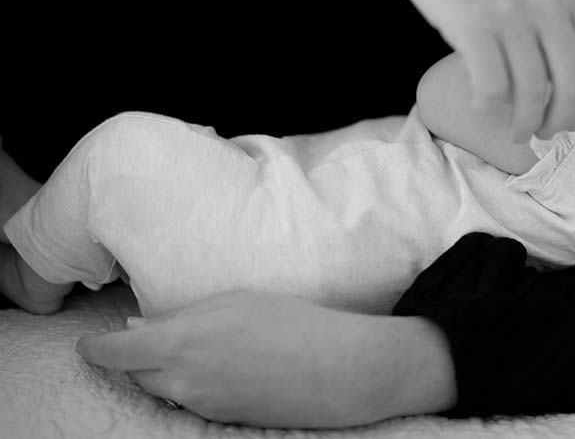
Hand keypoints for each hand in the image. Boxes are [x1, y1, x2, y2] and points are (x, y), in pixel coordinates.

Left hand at [75, 291, 455, 428]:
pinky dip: (189, 383)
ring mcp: (202, 405)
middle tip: (145, 336)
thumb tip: (138, 328)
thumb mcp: (235, 302)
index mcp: (181, 343)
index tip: (88, 343)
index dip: (95, 348)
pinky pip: (189, 401)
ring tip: (190, 348)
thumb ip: (181, 315)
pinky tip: (219, 365)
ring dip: (162, 371)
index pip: (116, 353)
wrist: (338, 369)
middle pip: (136, 374)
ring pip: (162, 389)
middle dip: (133, 358)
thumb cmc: (292, 322)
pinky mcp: (222, 420)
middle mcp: (183, 381)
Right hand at [309, 0, 574, 141]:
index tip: (570, 115)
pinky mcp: (472, 23)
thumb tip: (560, 65)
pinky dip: (489, 106)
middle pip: (573, 83)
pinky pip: (492, 86)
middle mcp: (549, 0)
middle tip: (546, 134)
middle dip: (562, 120)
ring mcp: (511, 11)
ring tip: (514, 131)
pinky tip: (480, 104)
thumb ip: (552, 5)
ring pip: (532, 92)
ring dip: (524, 122)